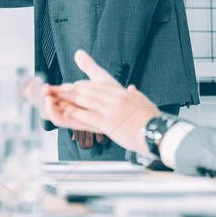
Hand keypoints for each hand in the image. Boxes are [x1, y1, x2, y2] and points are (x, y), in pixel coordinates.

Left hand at [43, 50, 157, 154]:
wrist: (159, 131)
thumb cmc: (152, 119)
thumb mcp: (143, 101)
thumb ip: (135, 94)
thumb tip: (132, 88)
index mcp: (121, 93)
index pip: (98, 85)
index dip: (82, 85)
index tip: (72, 85)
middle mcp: (114, 98)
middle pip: (88, 90)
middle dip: (71, 89)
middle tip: (58, 89)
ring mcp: (111, 109)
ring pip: (85, 100)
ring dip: (69, 99)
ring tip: (57, 98)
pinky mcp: (108, 122)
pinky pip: (88, 115)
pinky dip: (75, 112)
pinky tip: (66, 111)